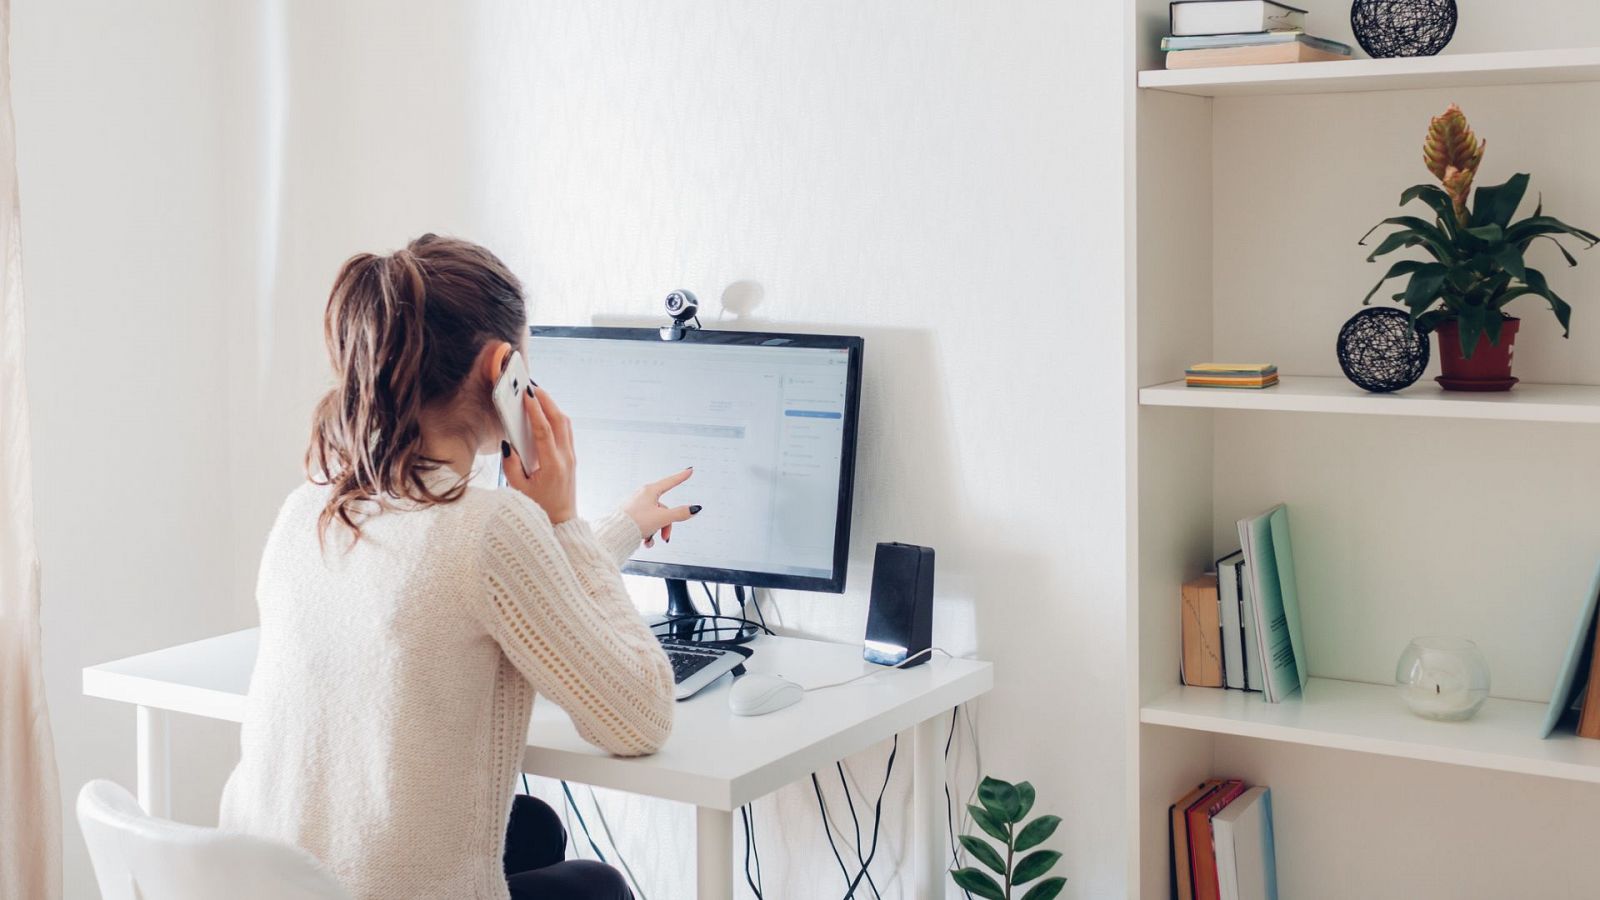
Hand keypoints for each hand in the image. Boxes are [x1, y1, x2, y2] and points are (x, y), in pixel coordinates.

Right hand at [502, 386, 576, 524]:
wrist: (561, 522)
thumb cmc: (538, 507)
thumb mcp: (518, 489)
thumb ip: (511, 465)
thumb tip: (507, 444)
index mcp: (552, 465)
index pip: (544, 430)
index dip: (535, 410)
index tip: (527, 394)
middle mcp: (565, 458)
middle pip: (560, 421)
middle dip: (547, 401)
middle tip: (532, 387)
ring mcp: (571, 457)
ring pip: (565, 424)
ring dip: (553, 407)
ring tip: (538, 395)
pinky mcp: (571, 458)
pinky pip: (566, 431)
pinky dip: (556, 418)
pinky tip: (545, 413)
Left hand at [624, 468, 699, 547]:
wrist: (615, 533)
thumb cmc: (635, 521)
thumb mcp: (662, 518)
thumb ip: (680, 513)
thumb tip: (694, 509)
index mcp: (650, 491)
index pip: (671, 482)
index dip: (681, 476)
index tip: (689, 470)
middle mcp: (643, 496)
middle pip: (664, 509)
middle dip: (666, 525)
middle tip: (665, 537)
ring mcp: (636, 506)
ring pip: (655, 519)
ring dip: (656, 531)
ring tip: (650, 541)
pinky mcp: (631, 516)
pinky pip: (645, 523)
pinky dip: (647, 533)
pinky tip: (644, 542)